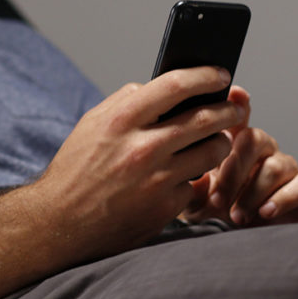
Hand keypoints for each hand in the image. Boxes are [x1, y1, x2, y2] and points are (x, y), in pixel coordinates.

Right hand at [29, 66, 248, 260]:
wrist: (60, 224)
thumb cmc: (75, 171)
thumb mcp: (91, 125)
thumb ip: (124, 102)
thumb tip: (157, 87)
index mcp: (121, 120)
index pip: (176, 85)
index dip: (205, 76)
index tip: (220, 74)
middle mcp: (141, 148)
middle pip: (205, 118)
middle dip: (228, 110)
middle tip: (236, 108)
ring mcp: (156, 180)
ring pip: (212, 152)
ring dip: (221, 143)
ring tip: (218, 141)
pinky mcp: (165, 208)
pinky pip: (195, 184)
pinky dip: (194, 178)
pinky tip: (187, 176)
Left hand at [180, 87, 297, 226]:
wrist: (242, 246)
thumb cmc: (217, 218)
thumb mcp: (195, 204)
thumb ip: (194, 187)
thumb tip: (197, 175)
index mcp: (234, 145)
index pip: (237, 116)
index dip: (237, 104)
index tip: (234, 94)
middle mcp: (263, 150)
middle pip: (254, 139)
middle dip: (234, 171)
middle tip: (218, 199)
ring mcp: (285, 166)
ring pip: (276, 166)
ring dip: (253, 193)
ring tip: (236, 215)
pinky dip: (284, 198)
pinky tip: (265, 212)